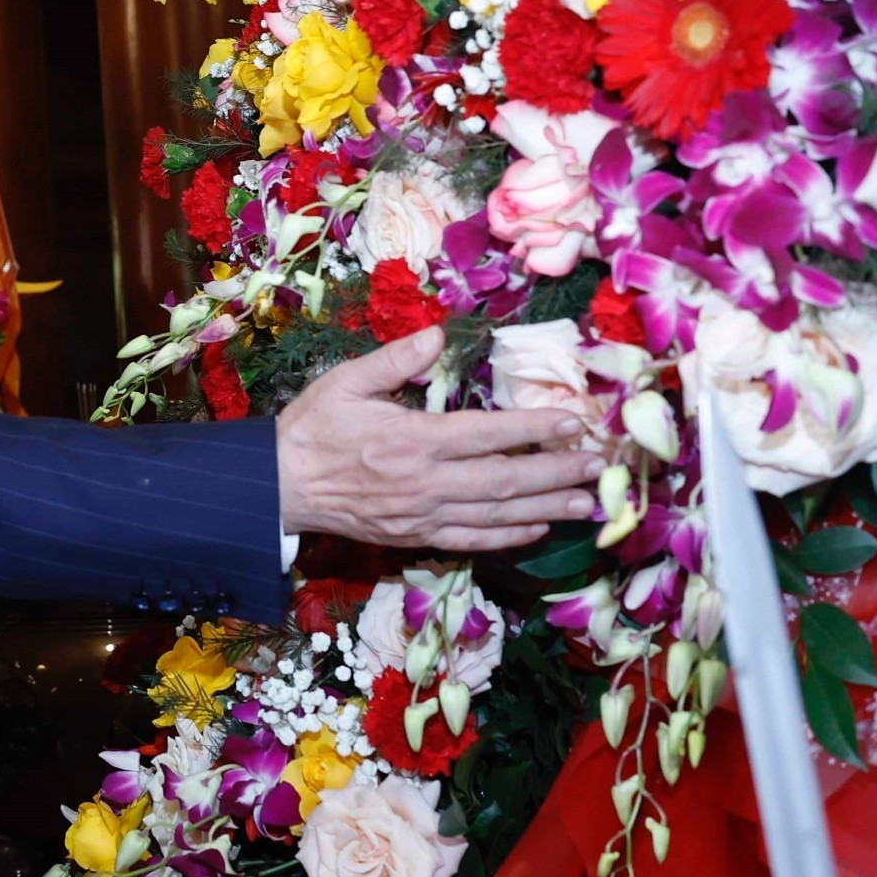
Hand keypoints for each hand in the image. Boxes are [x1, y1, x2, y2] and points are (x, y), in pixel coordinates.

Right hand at [275, 326, 603, 553]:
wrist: (278, 486)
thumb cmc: (312, 428)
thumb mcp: (346, 381)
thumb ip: (396, 359)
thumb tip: (440, 335)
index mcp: (412, 440)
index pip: (487, 436)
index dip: (534, 430)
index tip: (573, 423)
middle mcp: (425, 483)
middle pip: (505, 482)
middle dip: (556, 474)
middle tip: (598, 467)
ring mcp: (422, 516)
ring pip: (496, 517)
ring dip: (546, 510)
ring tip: (588, 505)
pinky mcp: (414, 537)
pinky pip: (470, 541)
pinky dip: (508, 537)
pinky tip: (538, 529)